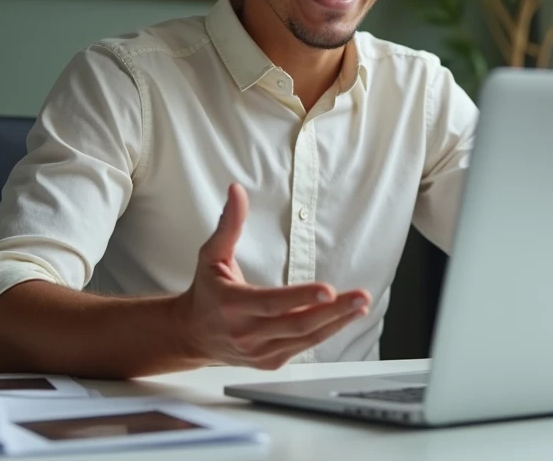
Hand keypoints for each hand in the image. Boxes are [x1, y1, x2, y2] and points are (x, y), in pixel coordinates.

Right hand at [174, 183, 370, 369]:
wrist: (192, 334)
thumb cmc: (206, 290)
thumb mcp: (211, 255)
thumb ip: (228, 224)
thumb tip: (237, 192)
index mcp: (231, 305)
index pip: (271, 303)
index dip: (301, 298)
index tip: (328, 290)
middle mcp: (245, 333)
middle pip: (296, 324)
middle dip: (333, 311)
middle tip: (360, 297)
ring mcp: (258, 352)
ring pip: (304, 339)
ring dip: (337, 323)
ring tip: (360, 306)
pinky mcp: (269, 362)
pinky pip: (303, 347)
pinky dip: (326, 332)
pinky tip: (344, 318)